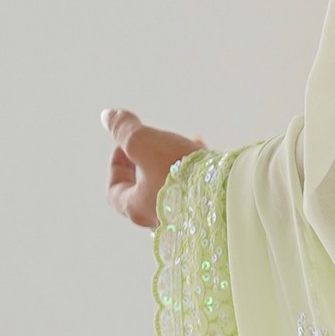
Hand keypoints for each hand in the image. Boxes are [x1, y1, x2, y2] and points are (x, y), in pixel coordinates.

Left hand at [105, 107, 203, 231]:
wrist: (226, 193)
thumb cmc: (178, 171)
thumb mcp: (143, 143)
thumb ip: (124, 129)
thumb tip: (108, 116)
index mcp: (137, 208)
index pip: (115, 190)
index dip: (117, 163)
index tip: (129, 144)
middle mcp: (158, 219)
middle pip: (144, 189)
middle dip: (148, 161)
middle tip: (157, 143)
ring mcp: (184, 218)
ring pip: (171, 188)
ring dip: (173, 162)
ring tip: (186, 142)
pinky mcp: (207, 212)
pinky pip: (194, 190)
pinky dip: (193, 170)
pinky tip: (205, 152)